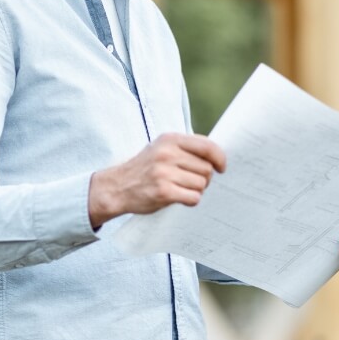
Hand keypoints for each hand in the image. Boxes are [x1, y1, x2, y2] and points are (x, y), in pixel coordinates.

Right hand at [88, 133, 226, 228]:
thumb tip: (217, 156)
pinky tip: (179, 198)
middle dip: (204, 178)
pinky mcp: (163, 192)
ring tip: (181, 188)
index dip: (220, 158)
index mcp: (170, 139)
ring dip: (196, 190)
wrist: (117, 186)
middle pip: (206, 169)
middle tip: (191, 181)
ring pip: (201, 184)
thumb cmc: (145, 168)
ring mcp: (164, 173)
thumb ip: (186, 148)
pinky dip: (190, 200)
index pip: (207, 146)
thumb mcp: (162, 148)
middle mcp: (167, 154)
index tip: (221, 167)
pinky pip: (193, 198)